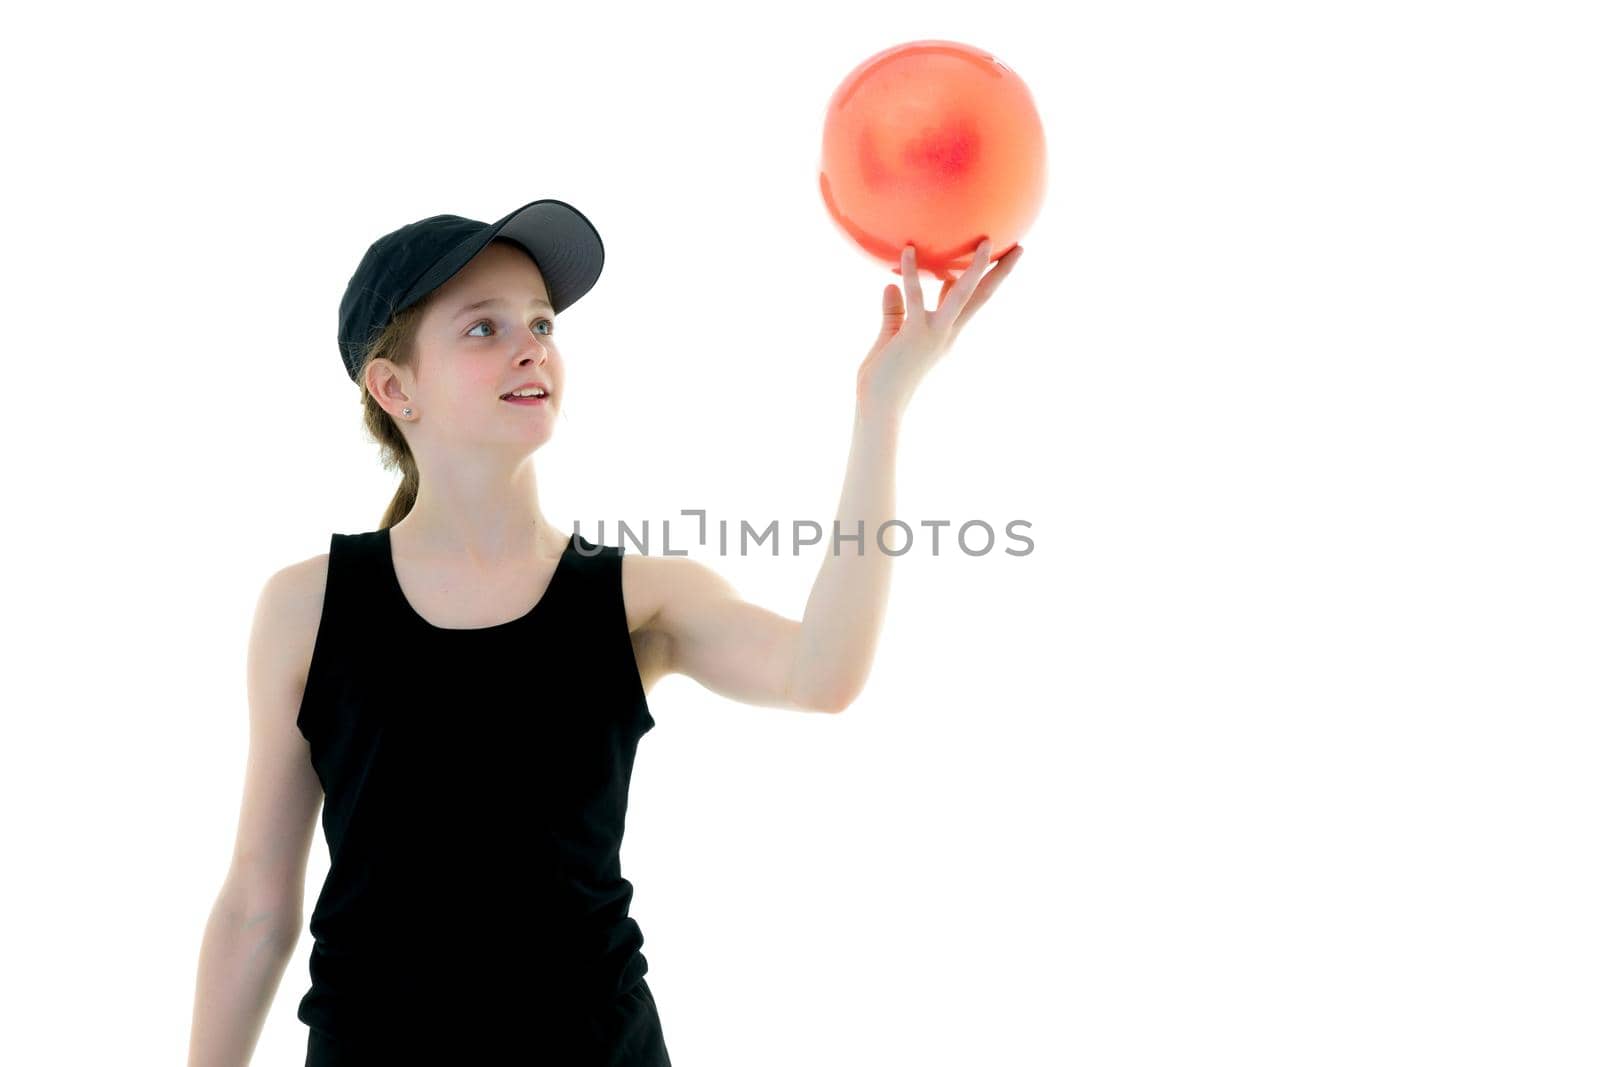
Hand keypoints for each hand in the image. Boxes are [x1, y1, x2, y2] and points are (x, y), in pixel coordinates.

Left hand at [856, 237, 1023, 420]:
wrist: (879, 406)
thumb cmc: (882, 379)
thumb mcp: (889, 340)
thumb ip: (893, 313)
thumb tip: (890, 285)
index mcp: (945, 336)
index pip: (967, 302)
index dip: (977, 278)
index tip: (989, 258)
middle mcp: (947, 334)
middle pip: (982, 297)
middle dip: (1001, 273)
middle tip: (1019, 249)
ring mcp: (935, 334)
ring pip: (963, 295)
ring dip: (977, 268)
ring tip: (988, 243)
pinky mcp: (915, 334)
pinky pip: (915, 296)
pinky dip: (912, 272)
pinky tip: (909, 250)